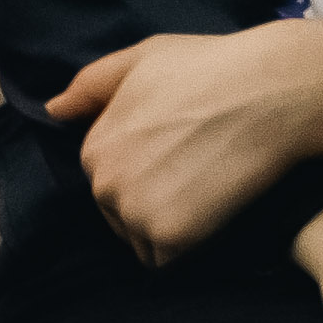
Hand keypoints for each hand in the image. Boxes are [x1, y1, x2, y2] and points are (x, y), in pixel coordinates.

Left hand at [46, 19, 322, 261]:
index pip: (106, 178)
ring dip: (166, 228)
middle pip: (119, 213)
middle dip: (149, 201)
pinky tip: (210, 215)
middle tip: (195, 173)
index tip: (176, 154)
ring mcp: (135, 213)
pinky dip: (186, 248)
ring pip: (141, 240)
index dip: (142, 170)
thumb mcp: (138, 60)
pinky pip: (166, 261)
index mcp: (92, 148)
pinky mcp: (171, 238)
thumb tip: (53, 110)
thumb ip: (90, 87)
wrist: (268, 92)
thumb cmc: (207, 68)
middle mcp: (103, 184)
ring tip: (204, 193)